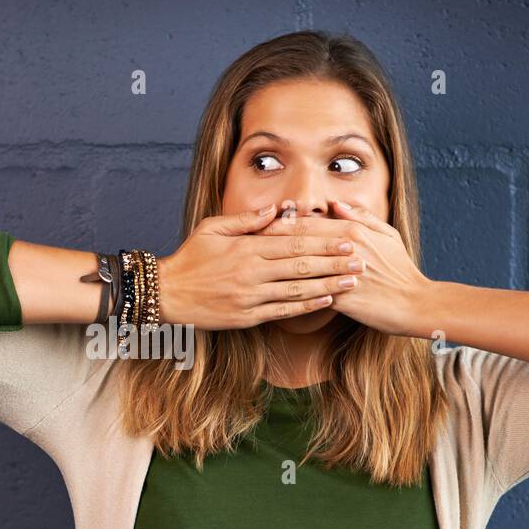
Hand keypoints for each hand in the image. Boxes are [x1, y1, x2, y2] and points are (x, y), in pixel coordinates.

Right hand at [158, 204, 362, 329]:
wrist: (167, 293)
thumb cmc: (190, 258)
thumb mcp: (213, 229)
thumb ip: (246, 221)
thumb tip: (277, 211)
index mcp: (247, 248)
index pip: (293, 243)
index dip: (324, 242)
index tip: (348, 239)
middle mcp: (252, 273)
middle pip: (301, 266)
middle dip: (334, 263)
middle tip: (362, 260)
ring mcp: (250, 297)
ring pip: (297, 291)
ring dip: (328, 286)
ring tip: (353, 282)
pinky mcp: (246, 317)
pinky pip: (282, 311)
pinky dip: (306, 307)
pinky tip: (326, 302)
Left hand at [254, 200, 433, 335]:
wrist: (414, 303)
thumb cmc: (400, 269)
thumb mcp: (386, 235)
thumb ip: (360, 216)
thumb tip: (335, 203)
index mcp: (353, 231)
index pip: (308, 223)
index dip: (280, 223)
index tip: (257, 224)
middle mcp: (344, 249)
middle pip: (297, 242)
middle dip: (269, 241)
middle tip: (244, 241)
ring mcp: (341, 273)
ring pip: (300, 267)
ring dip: (274, 266)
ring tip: (251, 266)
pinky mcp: (341, 298)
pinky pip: (310, 294)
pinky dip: (290, 293)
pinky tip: (270, 295)